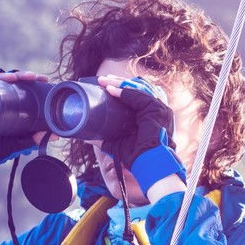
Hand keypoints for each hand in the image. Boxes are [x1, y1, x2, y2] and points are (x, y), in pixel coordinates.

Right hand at [0, 70, 47, 186]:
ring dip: (5, 74)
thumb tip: (57, 136)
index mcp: (7, 103)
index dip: (32, 81)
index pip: (20, 86)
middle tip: (32, 77)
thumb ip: (31, 139)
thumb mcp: (13, 144)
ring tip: (15, 77)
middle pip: (9, 78)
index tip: (44, 79)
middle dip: (22, 74)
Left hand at [99, 77, 187, 197]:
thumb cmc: (138, 158)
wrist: (150, 164)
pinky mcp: (156, 109)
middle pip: (137, 88)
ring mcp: (158, 109)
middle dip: (118, 82)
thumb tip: (86, 138)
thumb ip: (104, 140)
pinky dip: (124, 91)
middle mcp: (156, 110)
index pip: (137, 95)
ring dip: (119, 83)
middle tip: (102, 80)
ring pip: (138, 88)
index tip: (105, 85)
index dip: (121, 88)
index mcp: (149, 116)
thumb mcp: (117, 145)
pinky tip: (111, 90)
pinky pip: (138, 95)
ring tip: (104, 81)